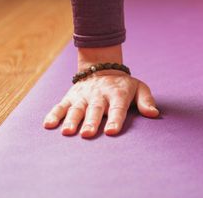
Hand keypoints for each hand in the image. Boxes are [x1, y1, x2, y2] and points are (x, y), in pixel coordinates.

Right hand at [43, 45, 158, 137]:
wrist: (102, 67)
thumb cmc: (124, 85)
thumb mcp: (139, 88)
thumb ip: (146, 100)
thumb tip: (154, 114)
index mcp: (117, 94)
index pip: (117, 108)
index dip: (115, 119)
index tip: (112, 131)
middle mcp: (99, 95)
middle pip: (95, 110)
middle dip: (91, 122)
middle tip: (88, 134)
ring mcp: (83, 96)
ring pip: (76, 108)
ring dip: (71, 120)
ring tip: (67, 132)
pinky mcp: (70, 97)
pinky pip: (60, 106)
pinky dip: (54, 114)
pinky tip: (48, 125)